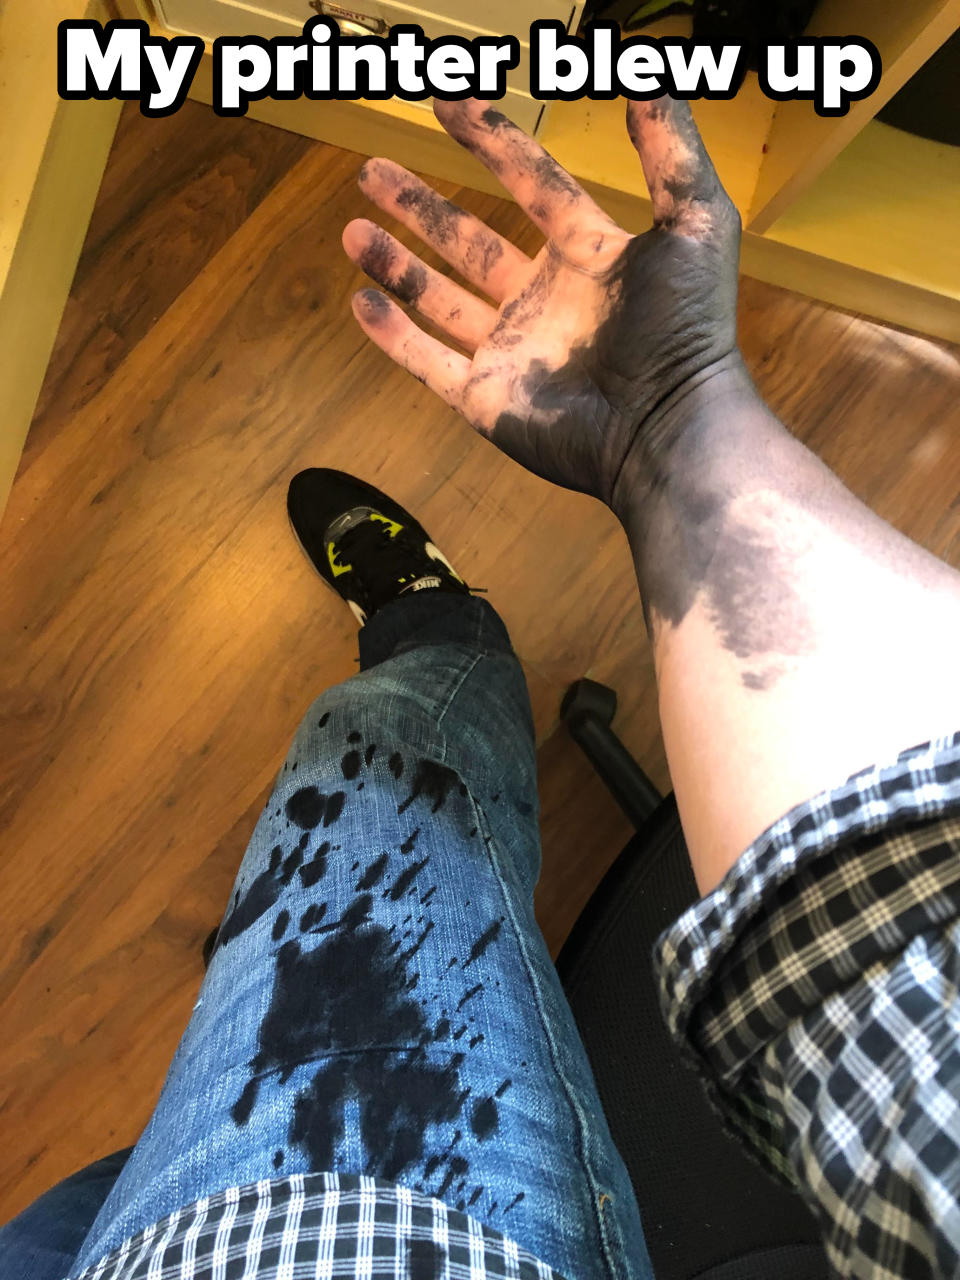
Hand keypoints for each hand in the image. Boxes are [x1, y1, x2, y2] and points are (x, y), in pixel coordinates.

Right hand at [342, 97, 748, 514]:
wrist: (664, 425)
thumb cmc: (687, 328)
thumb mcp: (697, 222)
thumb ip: (671, 151)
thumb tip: (650, 78)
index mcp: (586, 256)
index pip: (531, 185)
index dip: (493, 141)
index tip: (448, 103)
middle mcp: (542, 300)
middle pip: (468, 242)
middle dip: (419, 206)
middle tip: (372, 171)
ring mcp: (510, 351)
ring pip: (439, 299)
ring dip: (396, 264)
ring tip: (352, 229)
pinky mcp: (486, 398)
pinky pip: (428, 362)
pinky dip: (393, 337)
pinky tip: (361, 302)